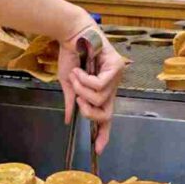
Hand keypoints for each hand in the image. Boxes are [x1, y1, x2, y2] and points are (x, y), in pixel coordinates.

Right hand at [58, 22, 125, 159]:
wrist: (71, 34)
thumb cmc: (71, 55)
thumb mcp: (68, 83)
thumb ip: (71, 102)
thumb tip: (67, 120)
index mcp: (103, 91)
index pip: (106, 117)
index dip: (103, 133)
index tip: (98, 149)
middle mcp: (113, 86)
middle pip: (106, 115)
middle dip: (88, 111)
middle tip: (76, 99)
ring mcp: (117, 77)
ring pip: (100, 99)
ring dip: (82, 89)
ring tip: (75, 75)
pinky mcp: (117, 67)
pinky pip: (100, 85)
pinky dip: (85, 80)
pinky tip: (80, 70)